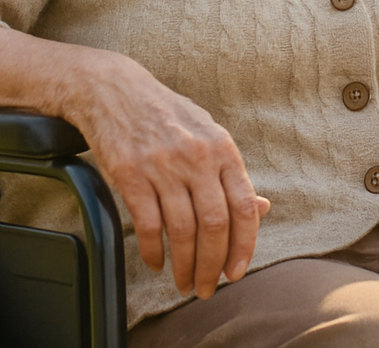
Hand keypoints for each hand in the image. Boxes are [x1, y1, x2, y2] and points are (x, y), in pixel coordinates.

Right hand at [56, 51, 271, 297]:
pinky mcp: (130, 173)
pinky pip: (147, 225)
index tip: (236, 273)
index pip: (244, 207)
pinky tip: (157, 262)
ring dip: (184, 266)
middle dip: (213, 266)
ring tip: (183, 282)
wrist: (115, 90)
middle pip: (214, 225)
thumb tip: (263, 208)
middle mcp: (196, 156)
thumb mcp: (208, 135)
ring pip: (182, 231)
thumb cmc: (167, 117)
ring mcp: (162, 165)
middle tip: (207, 288)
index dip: (244, 247)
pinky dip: (153, 251)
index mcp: (222, 148)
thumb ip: (232, 174)